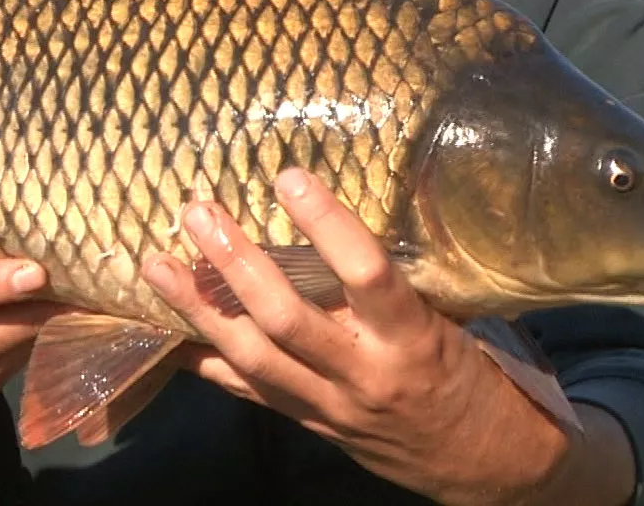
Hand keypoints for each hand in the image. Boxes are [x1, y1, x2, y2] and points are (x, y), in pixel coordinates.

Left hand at [141, 169, 634, 505]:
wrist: (487, 467)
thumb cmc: (477, 377)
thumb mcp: (455, 321)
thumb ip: (404, 280)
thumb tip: (355, 202)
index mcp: (414, 338)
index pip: (367, 274)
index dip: (327, 224)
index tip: (290, 175)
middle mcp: (366, 373)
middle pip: (288, 318)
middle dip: (237, 264)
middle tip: (197, 213)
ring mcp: (331, 407)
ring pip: (251, 357)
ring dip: (199, 309)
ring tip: (156, 263)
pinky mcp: (309, 426)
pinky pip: (247, 390)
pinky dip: (204, 357)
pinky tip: (166, 328)